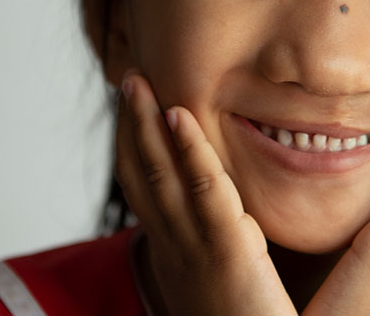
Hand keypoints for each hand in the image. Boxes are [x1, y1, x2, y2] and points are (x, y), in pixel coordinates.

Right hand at [116, 72, 296, 315]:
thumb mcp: (225, 289)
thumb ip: (229, 253)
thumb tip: (240, 231)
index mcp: (178, 258)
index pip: (148, 193)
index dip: (138, 149)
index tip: (137, 111)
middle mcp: (176, 250)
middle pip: (143, 175)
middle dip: (132, 126)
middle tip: (129, 80)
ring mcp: (195, 249)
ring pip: (161, 175)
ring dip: (146, 124)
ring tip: (138, 81)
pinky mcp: (226, 251)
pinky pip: (205, 191)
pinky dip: (188, 151)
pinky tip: (179, 115)